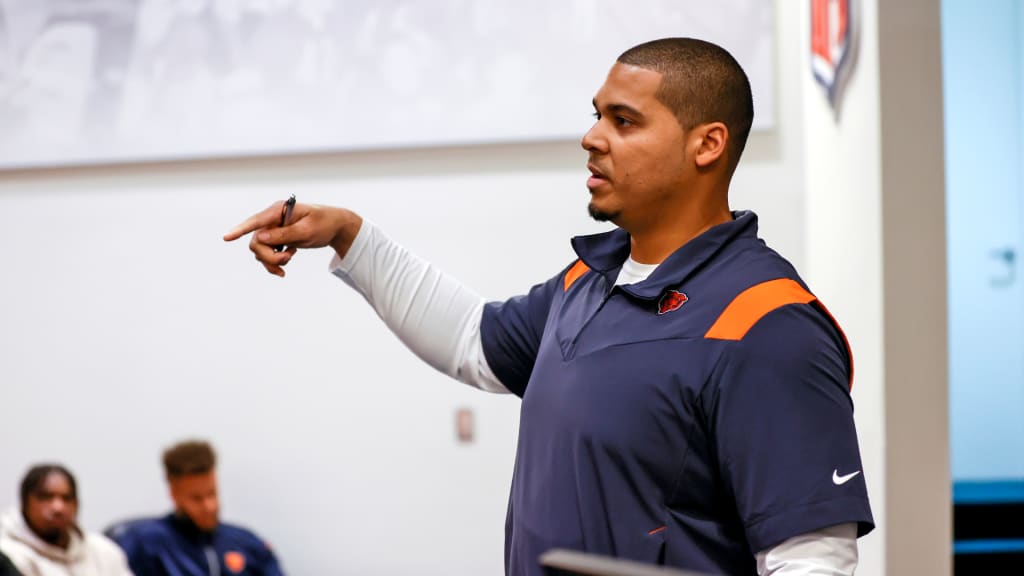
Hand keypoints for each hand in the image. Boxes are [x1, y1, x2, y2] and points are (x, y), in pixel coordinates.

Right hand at [224, 201, 362, 276]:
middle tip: (287, 260)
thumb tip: (260, 238)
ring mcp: (273, 229)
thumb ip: (284, 234)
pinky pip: (266, 255)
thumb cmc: (324, 223)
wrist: (335, 227)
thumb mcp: (307, 231)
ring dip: (272, 261)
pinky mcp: (276, 239)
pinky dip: (274, 264)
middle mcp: (272, 219)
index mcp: (279, 210)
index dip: (240, 229)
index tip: (226, 238)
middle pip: (256, 242)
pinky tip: (285, 267)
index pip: (256, 221)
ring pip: (259, 251)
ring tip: (290, 259)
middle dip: (269, 256)